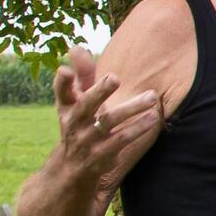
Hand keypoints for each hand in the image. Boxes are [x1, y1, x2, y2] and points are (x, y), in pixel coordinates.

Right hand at [51, 45, 162, 186]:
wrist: (72, 169)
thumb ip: (82, 76)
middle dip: (98, 91)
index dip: (62, 82)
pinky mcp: (102, 155)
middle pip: (85, 105)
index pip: (61, 92)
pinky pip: (122, 140)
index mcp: (67, 108)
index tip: (65, 70)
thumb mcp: (75, 103)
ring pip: (108, 122)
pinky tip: (154, 118)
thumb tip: (77, 46)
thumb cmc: (78, 125)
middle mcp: (74, 124)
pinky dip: (138, 129)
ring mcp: (87, 141)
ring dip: (130, 109)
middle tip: (114, 77)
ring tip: (151, 97)